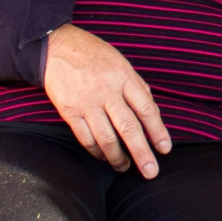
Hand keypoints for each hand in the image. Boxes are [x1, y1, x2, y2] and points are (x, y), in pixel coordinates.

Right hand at [44, 25, 170, 175]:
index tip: (165, 148)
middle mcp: (106, 91)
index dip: (157, 131)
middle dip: (141, 152)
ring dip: (117, 157)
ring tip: (126, 167)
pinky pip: (85, 138)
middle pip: (128, 127)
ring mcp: (87, 102)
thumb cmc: (95, 56)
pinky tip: (105, 157)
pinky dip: (96, 151)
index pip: (145, 108)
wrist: (57, 48)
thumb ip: (137, 87)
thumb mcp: (122, 63)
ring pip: (106, 138)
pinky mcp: (70, 111)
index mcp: (124, 77)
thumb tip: (152, 113)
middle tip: (151, 171)